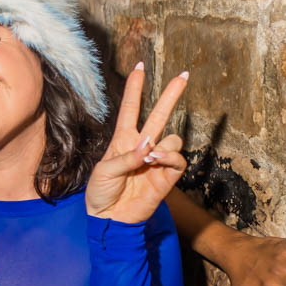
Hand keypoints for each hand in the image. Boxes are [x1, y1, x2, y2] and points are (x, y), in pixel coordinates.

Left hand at [86, 63, 188, 222]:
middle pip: (159, 115)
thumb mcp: (104, 171)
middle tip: (183, 75)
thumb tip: (149, 147)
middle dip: (171, 95)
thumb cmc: (101, 192)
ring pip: (173, 137)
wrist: (110, 218)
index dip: (135, 88)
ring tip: (149, 157)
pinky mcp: (167, 176)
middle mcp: (142, 146)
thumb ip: (126, 158)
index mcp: (123, 140)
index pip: (130, 109)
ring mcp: (156, 160)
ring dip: (163, 143)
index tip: (140, 67)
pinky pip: (178, 159)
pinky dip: (169, 157)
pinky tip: (156, 161)